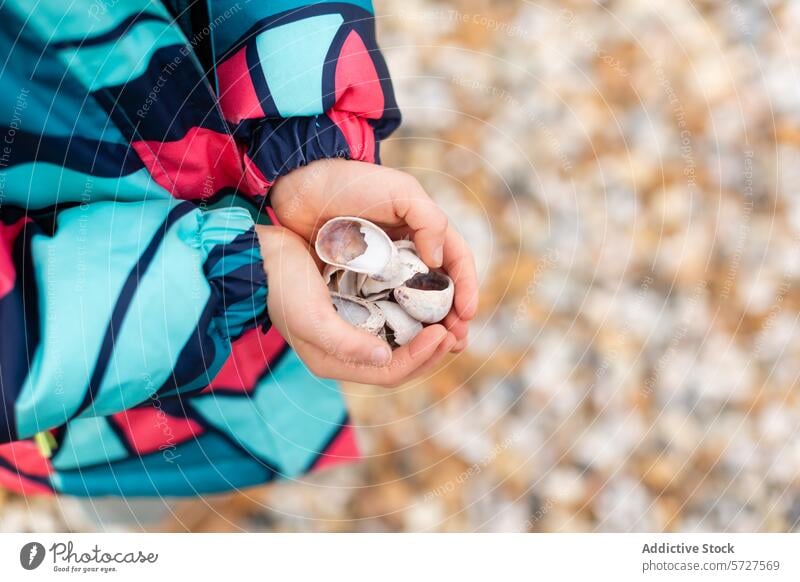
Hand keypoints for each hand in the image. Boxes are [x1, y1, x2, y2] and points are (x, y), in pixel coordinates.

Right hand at [256, 224, 455, 385]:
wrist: (262, 255)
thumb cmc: (283, 285)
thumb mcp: (311, 318)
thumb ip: (346, 344)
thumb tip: (386, 358)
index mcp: (334, 362)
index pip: (390, 373)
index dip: (421, 358)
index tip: (443, 332)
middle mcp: (347, 351)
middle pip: (401, 362)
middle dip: (432, 349)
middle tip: (457, 328)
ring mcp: (352, 328)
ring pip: (401, 341)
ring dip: (428, 332)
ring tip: (451, 318)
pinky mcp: (356, 305)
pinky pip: (394, 316)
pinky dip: (414, 313)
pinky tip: (428, 298)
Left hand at [269, 159, 478, 349]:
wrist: (299, 188)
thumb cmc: (351, 183)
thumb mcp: (400, 191)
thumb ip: (429, 220)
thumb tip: (439, 262)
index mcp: (423, 232)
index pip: (456, 262)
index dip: (467, 288)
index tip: (466, 314)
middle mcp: (406, 256)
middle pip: (439, 293)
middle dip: (451, 319)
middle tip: (456, 340)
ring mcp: (381, 273)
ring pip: (412, 307)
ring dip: (426, 330)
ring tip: (436, 347)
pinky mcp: (356, 286)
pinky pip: (380, 311)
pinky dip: (394, 328)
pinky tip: (398, 343)